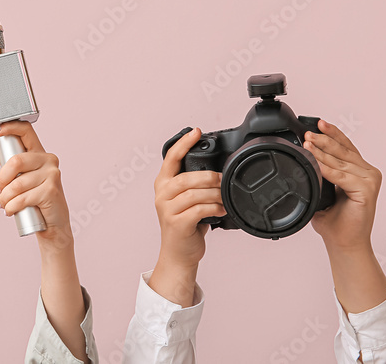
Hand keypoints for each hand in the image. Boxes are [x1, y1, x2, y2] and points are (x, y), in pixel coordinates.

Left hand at [0, 121, 71, 248]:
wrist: (53, 225)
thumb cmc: (35, 200)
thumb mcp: (22, 178)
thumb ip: (11, 162)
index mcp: (40, 154)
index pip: (26, 131)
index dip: (10, 127)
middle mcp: (48, 160)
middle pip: (16, 161)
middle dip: (1, 179)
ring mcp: (52, 174)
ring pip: (17, 184)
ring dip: (4, 198)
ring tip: (4, 205)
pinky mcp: (51, 190)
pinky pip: (22, 198)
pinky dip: (11, 207)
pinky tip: (11, 210)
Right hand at [148, 128, 224, 306]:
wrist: (178, 254)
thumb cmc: (185, 225)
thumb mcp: (184, 200)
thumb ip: (193, 185)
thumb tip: (217, 171)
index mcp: (163, 184)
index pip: (171, 158)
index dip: (183, 143)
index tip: (196, 131)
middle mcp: (162, 194)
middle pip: (187, 177)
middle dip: (209, 177)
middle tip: (222, 179)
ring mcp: (167, 209)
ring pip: (195, 193)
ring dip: (214, 194)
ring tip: (223, 198)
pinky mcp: (177, 223)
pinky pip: (199, 209)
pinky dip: (214, 208)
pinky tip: (221, 210)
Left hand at [303, 120, 381, 252]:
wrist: (343, 243)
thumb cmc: (334, 220)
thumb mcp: (324, 189)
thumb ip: (321, 173)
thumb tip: (306, 156)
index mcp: (360, 170)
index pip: (346, 146)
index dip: (332, 133)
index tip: (318, 123)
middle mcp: (368, 173)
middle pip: (343, 150)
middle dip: (323, 140)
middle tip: (307, 134)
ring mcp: (370, 180)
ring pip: (341, 162)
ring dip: (322, 152)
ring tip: (307, 145)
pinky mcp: (367, 190)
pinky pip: (341, 176)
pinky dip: (327, 169)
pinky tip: (316, 164)